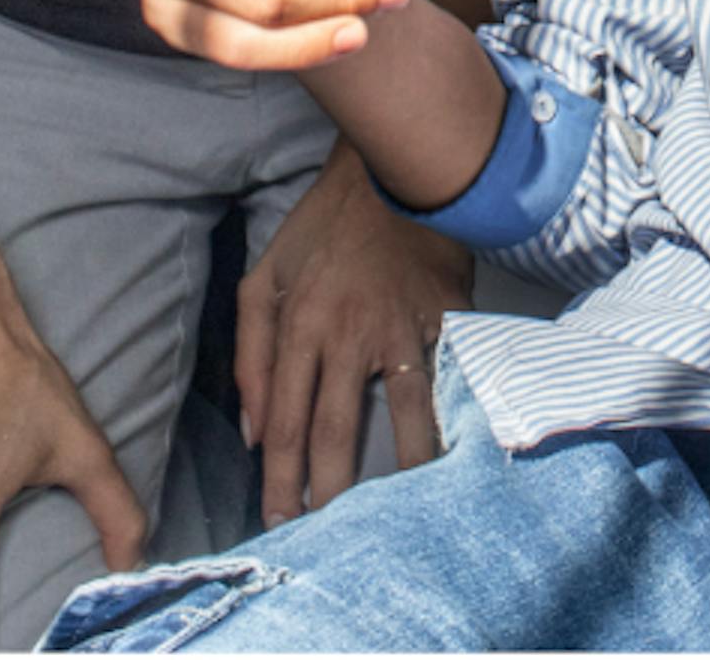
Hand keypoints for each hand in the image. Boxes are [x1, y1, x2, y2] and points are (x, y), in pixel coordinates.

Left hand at [234, 147, 465, 521]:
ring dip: (401, 472)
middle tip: (327, 537)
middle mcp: (350, 333)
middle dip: (330, 492)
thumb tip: (255, 432)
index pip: (288, 421)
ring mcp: (406, 328)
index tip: (280, 521)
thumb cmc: (324, 227)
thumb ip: (251, 356)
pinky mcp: (450, 318)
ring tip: (400, 517)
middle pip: (339, 431)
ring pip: (406, 416)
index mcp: (301, 325)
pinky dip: (456, 420)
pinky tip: (459, 457)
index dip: (282, 479)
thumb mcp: (265, 277)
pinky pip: (454, 380)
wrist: (394, 172)